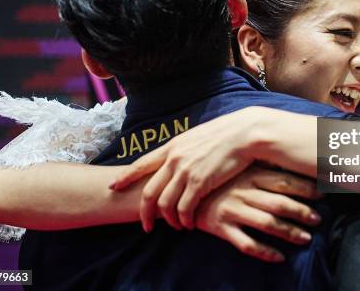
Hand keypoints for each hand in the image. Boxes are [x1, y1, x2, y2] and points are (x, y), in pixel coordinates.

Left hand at [111, 108, 264, 231]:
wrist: (245, 133)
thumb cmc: (227, 134)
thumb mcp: (198, 136)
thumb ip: (185, 148)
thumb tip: (180, 156)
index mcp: (172, 146)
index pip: (141, 163)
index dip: (126, 176)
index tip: (114, 186)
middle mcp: (174, 159)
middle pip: (149, 191)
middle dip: (144, 212)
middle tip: (145, 226)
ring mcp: (186, 172)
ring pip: (165, 204)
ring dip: (168, 220)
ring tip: (176, 227)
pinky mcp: (200, 183)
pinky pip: (184, 208)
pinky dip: (184, 220)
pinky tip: (189, 224)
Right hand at [195, 166, 321, 262]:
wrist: (182, 191)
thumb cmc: (216, 178)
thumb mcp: (237, 167)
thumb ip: (261, 166)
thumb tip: (289, 162)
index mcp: (250, 175)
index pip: (284, 180)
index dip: (305, 188)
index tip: (323, 194)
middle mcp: (244, 192)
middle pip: (280, 203)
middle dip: (302, 212)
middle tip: (318, 219)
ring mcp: (233, 210)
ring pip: (268, 223)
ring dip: (290, 232)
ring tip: (306, 238)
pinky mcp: (222, 228)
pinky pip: (247, 244)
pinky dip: (265, 252)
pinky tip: (280, 258)